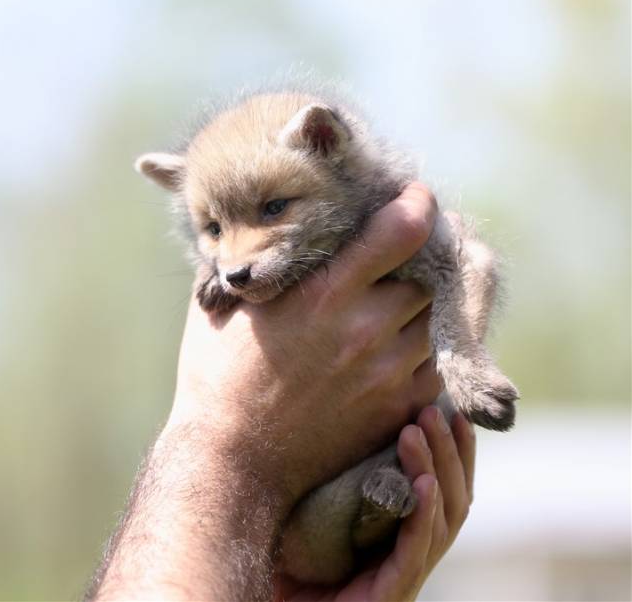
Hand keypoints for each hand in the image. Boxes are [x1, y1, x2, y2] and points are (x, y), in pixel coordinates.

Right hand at [167, 182, 443, 511]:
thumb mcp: (223, 303)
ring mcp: (389, 370)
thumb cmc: (217, 376)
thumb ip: (251, 258)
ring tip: (402, 296)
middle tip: (412, 247)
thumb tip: (249, 222)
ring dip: (427, 301)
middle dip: (426, 253)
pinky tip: (397, 342)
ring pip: (441, 316)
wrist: (233, 459)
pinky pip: (438, 363)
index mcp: (324, 292)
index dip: (416, 205)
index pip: (404, 229)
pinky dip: (426, 347)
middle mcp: (366, 327)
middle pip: (432, 270)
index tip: (412, 200)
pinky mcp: (399, 406)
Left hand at [274, 408, 476, 601]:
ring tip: (419, 431)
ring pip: (441, 519)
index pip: (442, 491)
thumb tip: (321, 418)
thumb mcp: (313, 514)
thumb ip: (330, 481)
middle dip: (449, 451)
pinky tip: (424, 483)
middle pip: (452, 499)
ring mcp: (406, 577)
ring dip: (434, 469)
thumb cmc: (289, 567)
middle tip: (434, 409)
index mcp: (401, 538)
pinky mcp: (393, 593)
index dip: (453, 453)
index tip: (450, 410)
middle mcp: (412, 556)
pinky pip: (416, 550)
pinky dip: (424, 515)